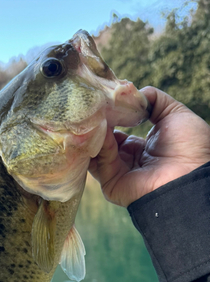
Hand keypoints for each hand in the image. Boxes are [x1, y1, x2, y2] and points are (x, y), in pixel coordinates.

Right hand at [89, 87, 209, 206]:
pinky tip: (103, 129)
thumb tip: (133, 93)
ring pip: (97, 150)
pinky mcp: (111, 183)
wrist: (192, 175)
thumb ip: (154, 100)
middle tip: (94, 104)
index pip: (114, 131)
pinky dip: (99, 144)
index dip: (109, 115)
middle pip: (102, 140)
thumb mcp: (175, 114)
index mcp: (140, 148)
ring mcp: (117, 173)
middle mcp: (126, 161)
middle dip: (98, 122)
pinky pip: (100, 161)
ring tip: (94, 113)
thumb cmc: (190, 148)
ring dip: (95, 132)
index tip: (103, 99)